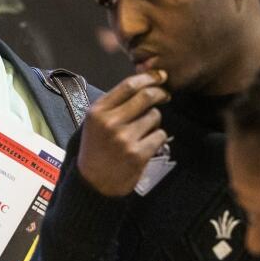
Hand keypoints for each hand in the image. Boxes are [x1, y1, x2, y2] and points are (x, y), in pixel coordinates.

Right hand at [77, 72, 169, 196]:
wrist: (93, 184)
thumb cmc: (96, 150)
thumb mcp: (95, 123)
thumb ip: (114, 104)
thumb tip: (143, 83)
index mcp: (97, 112)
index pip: (128, 85)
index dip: (148, 77)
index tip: (160, 76)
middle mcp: (110, 123)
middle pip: (146, 97)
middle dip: (160, 93)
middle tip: (165, 95)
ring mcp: (124, 139)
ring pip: (155, 117)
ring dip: (155, 122)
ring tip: (143, 132)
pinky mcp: (138, 154)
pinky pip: (160, 135)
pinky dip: (157, 139)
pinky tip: (145, 146)